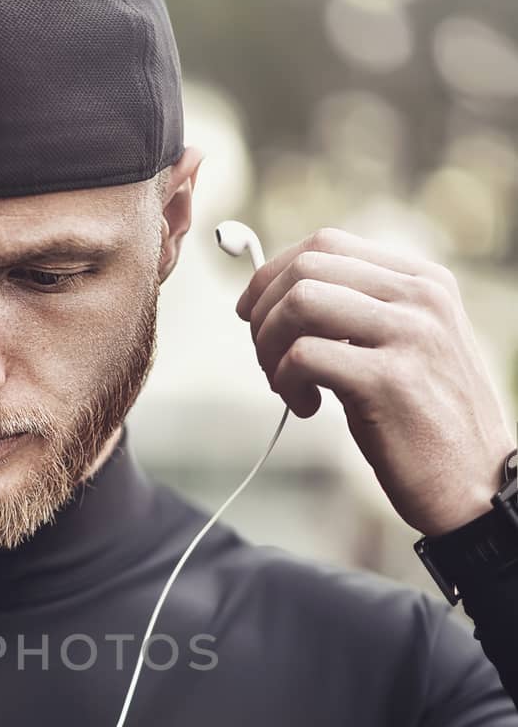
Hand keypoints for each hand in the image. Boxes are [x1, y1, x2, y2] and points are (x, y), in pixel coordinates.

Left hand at [235, 227, 515, 536]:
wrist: (474, 484)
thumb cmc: (427, 421)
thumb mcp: (406, 347)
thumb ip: (360, 313)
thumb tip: (278, 294)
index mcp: (424, 280)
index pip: (327, 243)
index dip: (273, 274)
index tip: (251, 312)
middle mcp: (420, 296)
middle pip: (306, 266)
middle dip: (264, 312)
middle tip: (267, 359)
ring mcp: (409, 334)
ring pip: (299, 303)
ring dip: (270, 346)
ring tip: (284, 385)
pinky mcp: (388, 380)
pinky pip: (303, 356)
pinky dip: (286, 382)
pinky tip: (307, 408)